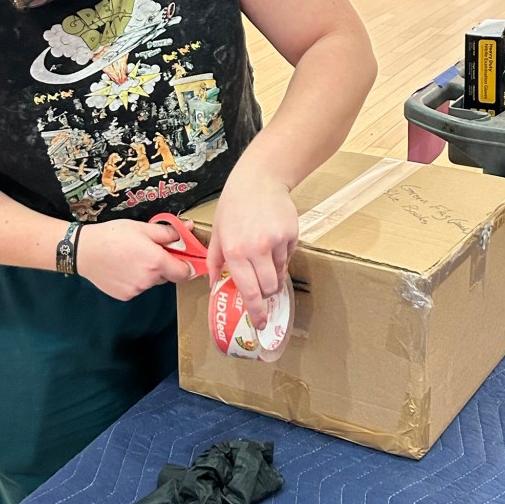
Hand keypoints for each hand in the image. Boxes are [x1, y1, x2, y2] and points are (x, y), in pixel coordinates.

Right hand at [75, 218, 194, 299]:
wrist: (84, 250)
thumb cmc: (112, 236)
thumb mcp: (143, 228)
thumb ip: (168, 232)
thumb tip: (189, 230)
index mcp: (157, 262)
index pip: (185, 272)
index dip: (186, 264)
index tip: (181, 257)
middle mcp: (149, 280)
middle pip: (168, 276)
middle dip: (164, 265)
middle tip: (151, 251)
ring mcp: (136, 290)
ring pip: (152, 282)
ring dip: (149, 272)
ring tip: (133, 258)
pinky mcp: (125, 295)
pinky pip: (138, 287)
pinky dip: (136, 279)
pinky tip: (124, 267)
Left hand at [206, 167, 298, 329]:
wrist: (259, 180)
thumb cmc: (234, 205)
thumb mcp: (218, 232)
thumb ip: (215, 261)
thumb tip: (214, 284)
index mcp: (235, 252)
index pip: (249, 291)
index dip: (256, 311)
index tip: (260, 323)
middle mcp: (256, 249)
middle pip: (269, 288)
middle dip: (266, 295)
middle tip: (263, 292)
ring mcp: (276, 242)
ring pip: (280, 273)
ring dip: (273, 274)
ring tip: (265, 258)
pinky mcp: (290, 235)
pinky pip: (288, 256)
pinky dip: (282, 256)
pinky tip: (272, 240)